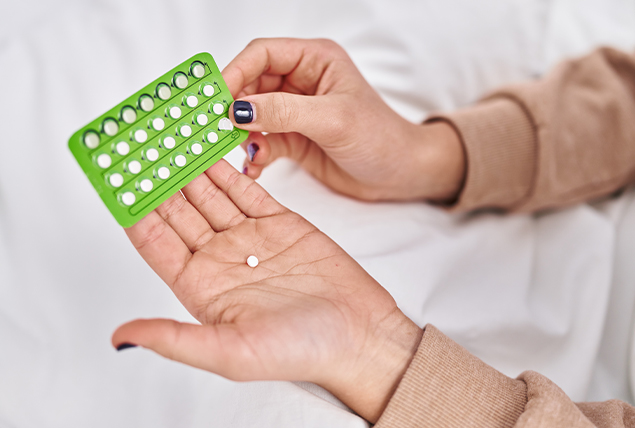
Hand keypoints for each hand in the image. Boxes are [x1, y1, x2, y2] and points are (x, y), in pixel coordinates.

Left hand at [112, 160, 421, 421]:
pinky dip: (227, 166)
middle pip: (179, 210)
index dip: (135, 211)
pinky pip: (245, 188)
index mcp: (201, 287)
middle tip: (140, 142)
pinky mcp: (280, 222)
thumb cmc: (302, 350)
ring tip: (169, 135)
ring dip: (188, 165)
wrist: (360, 335)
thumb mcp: (232, 353)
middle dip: (158, 179)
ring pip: (209, 192)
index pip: (157, 241)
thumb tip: (120, 338)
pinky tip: (210, 146)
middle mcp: (220, 259)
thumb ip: (175, 340)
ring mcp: (250, 237)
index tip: (118, 179)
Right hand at [222, 38, 464, 202]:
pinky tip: (255, 166)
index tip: (216, 98)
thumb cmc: (380, 137)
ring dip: (243, 134)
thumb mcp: (332, 120)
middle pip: (251, 84)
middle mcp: (301, 81)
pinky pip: (262, 141)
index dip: (235, 72)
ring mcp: (296, 111)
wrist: (399, 174)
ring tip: (242, 152)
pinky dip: (255, 153)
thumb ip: (285, 112)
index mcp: (314, 60)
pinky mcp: (294, 138)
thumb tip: (239, 109)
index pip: (262, 55)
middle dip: (234, 107)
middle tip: (216, 129)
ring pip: (253, 115)